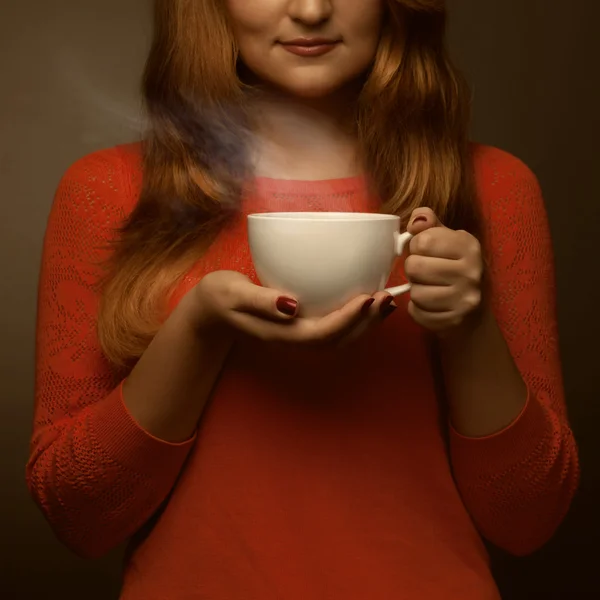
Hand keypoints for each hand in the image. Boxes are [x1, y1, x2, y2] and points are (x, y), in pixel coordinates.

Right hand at [186, 270, 395, 345]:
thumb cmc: (220, 298)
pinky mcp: (301, 326)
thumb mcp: (233, 294)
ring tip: (386, 303)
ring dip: (365, 324)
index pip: (321, 333)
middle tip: (387, 299)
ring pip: (339, 338)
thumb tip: (292, 305)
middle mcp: (294, 338)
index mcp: (280, 333)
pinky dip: (354, 319)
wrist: (210, 312)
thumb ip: (261, 301)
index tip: (367, 298)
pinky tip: (365, 303)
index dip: (347, 319)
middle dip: (365, 324)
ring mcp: (298, 335)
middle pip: (337, 340)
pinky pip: (333, 328)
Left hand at [405, 208, 483, 334]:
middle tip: (424, 272)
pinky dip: (417, 310)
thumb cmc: (452, 266)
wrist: (472, 308)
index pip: (423, 241)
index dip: (416, 246)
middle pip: (415, 267)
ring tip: (428, 287)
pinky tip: (430, 305)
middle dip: (413, 269)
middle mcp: (471, 272)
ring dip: (415, 290)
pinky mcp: (454, 320)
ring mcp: (465, 299)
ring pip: (415, 293)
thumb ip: (428, 223)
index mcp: (468, 246)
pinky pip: (417, 313)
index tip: (425, 251)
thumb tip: (416, 220)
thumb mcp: (445, 239)